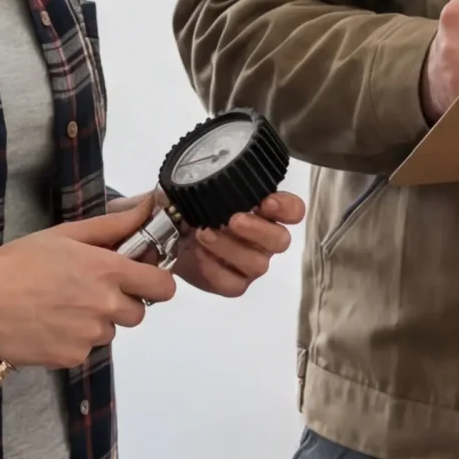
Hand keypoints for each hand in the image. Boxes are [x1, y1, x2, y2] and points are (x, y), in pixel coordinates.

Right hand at [0, 196, 175, 368]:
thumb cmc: (19, 263)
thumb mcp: (66, 234)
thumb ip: (112, 226)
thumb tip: (146, 208)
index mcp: (108, 271)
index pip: (163, 286)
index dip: (156, 283)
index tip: (143, 280)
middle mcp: (105, 305)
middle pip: (138, 313)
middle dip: (121, 303)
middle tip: (90, 292)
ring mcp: (89, 335)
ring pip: (109, 331)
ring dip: (95, 321)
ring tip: (61, 306)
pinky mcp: (72, 357)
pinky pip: (85, 349)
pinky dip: (73, 340)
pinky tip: (49, 323)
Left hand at [173, 189, 305, 297]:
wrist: (165, 235)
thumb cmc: (188, 207)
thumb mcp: (196, 188)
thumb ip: (207, 181)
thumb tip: (201, 175)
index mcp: (263, 210)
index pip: (293, 210)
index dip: (286, 208)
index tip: (267, 202)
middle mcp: (263, 238)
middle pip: (281, 240)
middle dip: (258, 230)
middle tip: (233, 220)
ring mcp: (251, 263)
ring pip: (257, 264)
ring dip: (229, 248)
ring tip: (203, 233)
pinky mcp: (234, 283)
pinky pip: (234, 283)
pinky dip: (214, 269)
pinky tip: (198, 254)